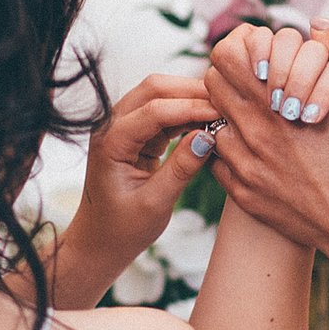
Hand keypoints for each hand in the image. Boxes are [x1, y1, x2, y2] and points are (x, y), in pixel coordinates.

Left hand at [49, 74, 218, 306]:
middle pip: (154, 88)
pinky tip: (209, 121)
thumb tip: (209, 136)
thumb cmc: (122, 229)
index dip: (191, 108)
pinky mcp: (135, 133)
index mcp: (110, 142)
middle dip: (191, 91)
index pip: (154, 110)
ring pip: (158, 93)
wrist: (99, 241)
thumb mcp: (155, 204)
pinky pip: (162, 110)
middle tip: (228, 104)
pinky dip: (186, 112)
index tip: (223, 113)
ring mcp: (121, 125)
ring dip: (190, 98)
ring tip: (223, 112)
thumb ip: (181, 168)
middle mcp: (110, 126)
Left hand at [203, 21, 328, 266]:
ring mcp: (245, 170)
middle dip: (239, 77)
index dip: (247, 47)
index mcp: (275, 105)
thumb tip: (318, 26)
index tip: (273, 57)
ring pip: (217, 125)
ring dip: (238, 116)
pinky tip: (270, 154)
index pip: (226, 56)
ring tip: (273, 120)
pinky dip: (238, 152)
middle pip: (214, 86)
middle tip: (271, 83)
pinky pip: (221, 163)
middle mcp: (250, 136)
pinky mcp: (248, 197)